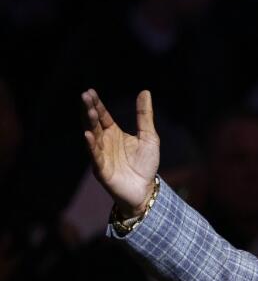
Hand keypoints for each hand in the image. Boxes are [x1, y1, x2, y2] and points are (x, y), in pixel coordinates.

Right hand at [81, 89, 159, 216]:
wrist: (146, 189)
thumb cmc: (146, 163)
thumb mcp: (149, 136)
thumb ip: (144, 115)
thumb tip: (145, 92)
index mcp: (113, 133)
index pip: (102, 116)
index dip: (97, 104)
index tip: (90, 92)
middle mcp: (104, 142)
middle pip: (94, 123)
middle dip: (89, 110)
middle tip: (85, 96)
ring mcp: (101, 155)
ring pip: (93, 136)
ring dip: (90, 123)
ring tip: (89, 110)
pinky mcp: (102, 169)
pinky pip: (95, 156)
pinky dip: (91, 145)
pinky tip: (88, 135)